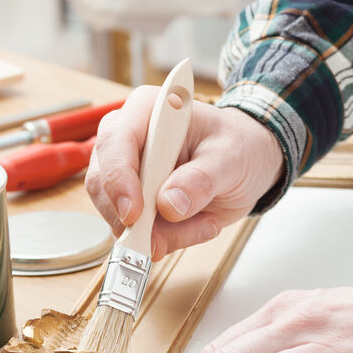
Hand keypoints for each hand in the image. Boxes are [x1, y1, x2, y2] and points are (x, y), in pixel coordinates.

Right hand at [85, 86, 282, 260]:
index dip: (119, 180)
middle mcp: (128, 140)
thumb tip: (169, 204)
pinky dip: (167, 239)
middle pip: (104, 183)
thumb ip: (201, 179)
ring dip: (158, 234)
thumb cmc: (239, 146)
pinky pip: (136, 231)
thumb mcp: (231, 158)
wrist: (249, 163)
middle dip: (136, 220)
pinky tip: (198, 226)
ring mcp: (128, 173)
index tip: (135, 214)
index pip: (116, 142)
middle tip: (166, 241)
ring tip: (204, 223)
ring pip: (117, 214)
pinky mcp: (135, 202)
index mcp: (148, 111)